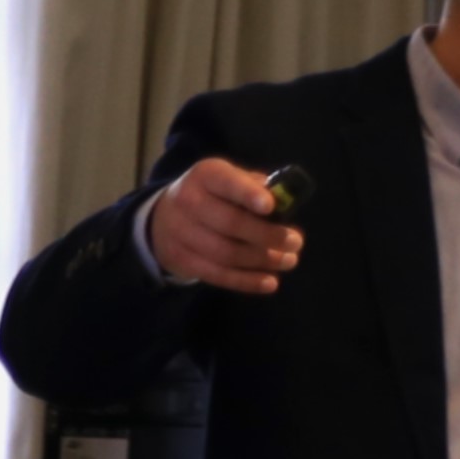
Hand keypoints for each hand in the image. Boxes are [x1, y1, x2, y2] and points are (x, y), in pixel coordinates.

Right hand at [147, 154, 303, 294]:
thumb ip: (257, 188)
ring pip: (226, 252)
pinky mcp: (181, 259)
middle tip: (296, 242)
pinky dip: (246, 281)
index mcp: (205, 175)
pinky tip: (270, 282)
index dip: (248, 194)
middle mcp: (188, 201)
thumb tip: (286, 201)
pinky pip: (217, 274)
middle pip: (230, 223)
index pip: (226, 182)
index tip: (271, 206)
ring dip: (262, 260)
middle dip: (267, 235)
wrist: (163, 218)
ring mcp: (180, 232)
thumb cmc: (214, 196)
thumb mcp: (230, 181)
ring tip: (289, 261)